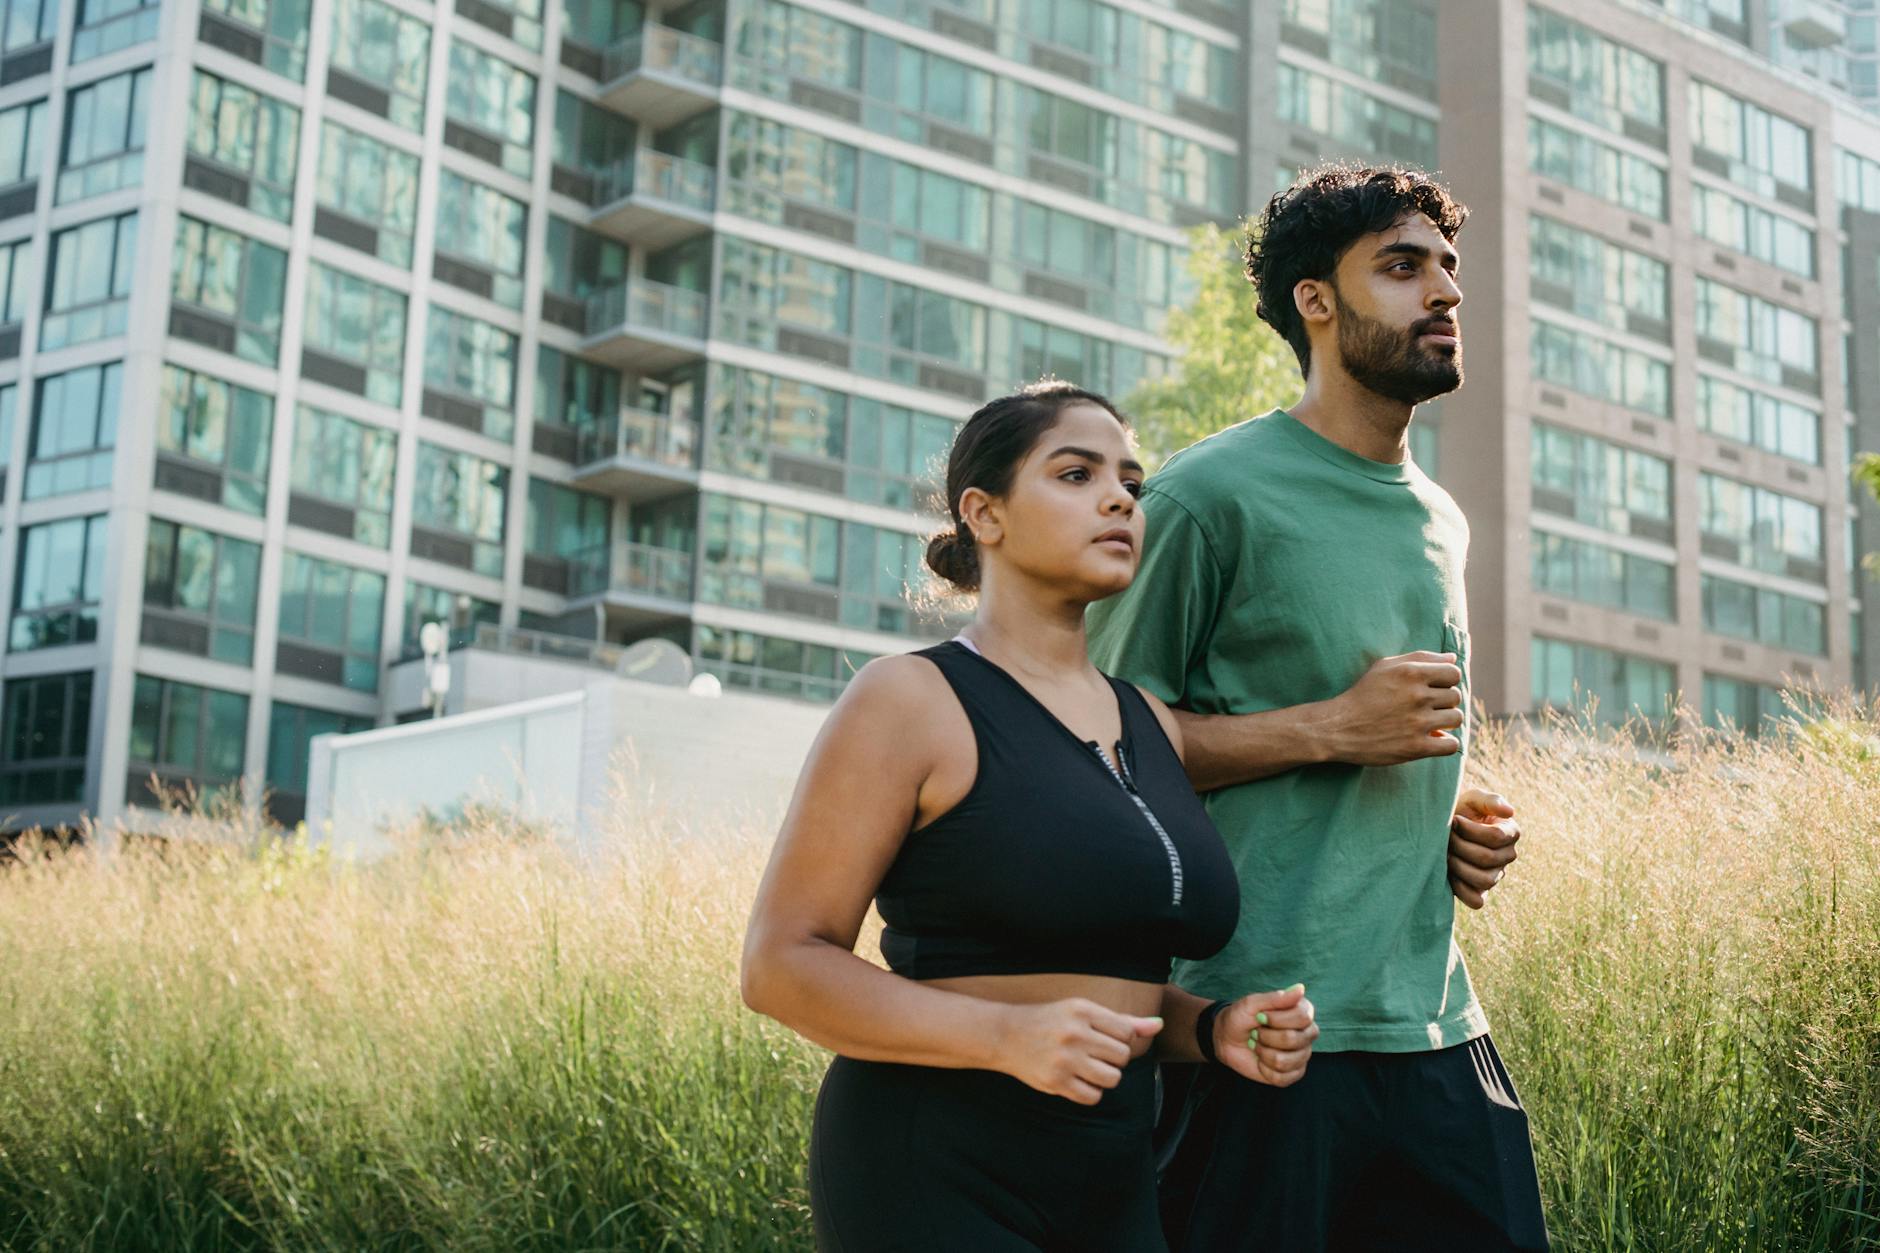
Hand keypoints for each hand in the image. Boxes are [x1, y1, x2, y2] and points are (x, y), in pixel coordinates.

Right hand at [992, 999, 1162, 1105]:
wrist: (1005, 1035)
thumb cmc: (1051, 1021)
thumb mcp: (1082, 1012)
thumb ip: (1122, 1021)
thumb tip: (1158, 1025)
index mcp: (1082, 1010)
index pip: (1127, 1032)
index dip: (1120, 1039)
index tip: (1103, 1038)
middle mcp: (1074, 1033)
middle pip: (1122, 1056)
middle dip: (1114, 1059)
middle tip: (1094, 1054)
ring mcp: (1064, 1059)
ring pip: (1112, 1078)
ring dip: (1105, 1077)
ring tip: (1089, 1068)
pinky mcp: (1055, 1082)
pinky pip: (1093, 1097)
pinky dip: (1091, 1092)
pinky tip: (1078, 1081)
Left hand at [1213, 985, 1316, 1087]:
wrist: (1226, 1039)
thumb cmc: (1240, 1017)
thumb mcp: (1251, 1003)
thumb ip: (1276, 998)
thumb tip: (1300, 989)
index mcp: (1302, 1012)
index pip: (1303, 1017)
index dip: (1277, 1019)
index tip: (1261, 1016)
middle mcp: (1306, 1033)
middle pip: (1294, 1039)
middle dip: (1267, 1037)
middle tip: (1257, 1032)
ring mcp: (1302, 1055)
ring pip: (1287, 1061)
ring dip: (1264, 1053)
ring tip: (1258, 1045)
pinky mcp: (1293, 1073)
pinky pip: (1283, 1078)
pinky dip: (1265, 1070)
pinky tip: (1261, 1061)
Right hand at [1322, 652, 1464, 766]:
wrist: (1337, 728)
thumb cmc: (1363, 694)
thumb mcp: (1385, 667)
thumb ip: (1421, 658)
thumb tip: (1452, 659)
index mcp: (1411, 673)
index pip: (1453, 674)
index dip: (1446, 681)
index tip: (1432, 689)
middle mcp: (1416, 696)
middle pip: (1455, 697)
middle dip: (1443, 702)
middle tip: (1424, 708)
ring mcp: (1417, 723)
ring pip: (1455, 719)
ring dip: (1445, 722)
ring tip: (1427, 723)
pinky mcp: (1415, 748)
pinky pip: (1451, 745)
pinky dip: (1445, 743)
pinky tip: (1432, 740)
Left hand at [1449, 789, 1518, 909]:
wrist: (1442, 827)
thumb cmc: (1461, 810)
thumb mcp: (1473, 798)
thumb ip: (1490, 801)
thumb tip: (1510, 812)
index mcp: (1511, 833)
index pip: (1496, 837)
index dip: (1470, 830)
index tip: (1453, 820)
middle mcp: (1507, 856)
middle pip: (1487, 858)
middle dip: (1460, 846)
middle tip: (1446, 837)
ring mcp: (1496, 875)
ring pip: (1484, 880)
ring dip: (1459, 866)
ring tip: (1446, 853)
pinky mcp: (1481, 891)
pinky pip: (1477, 901)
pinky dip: (1461, 890)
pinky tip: (1448, 873)